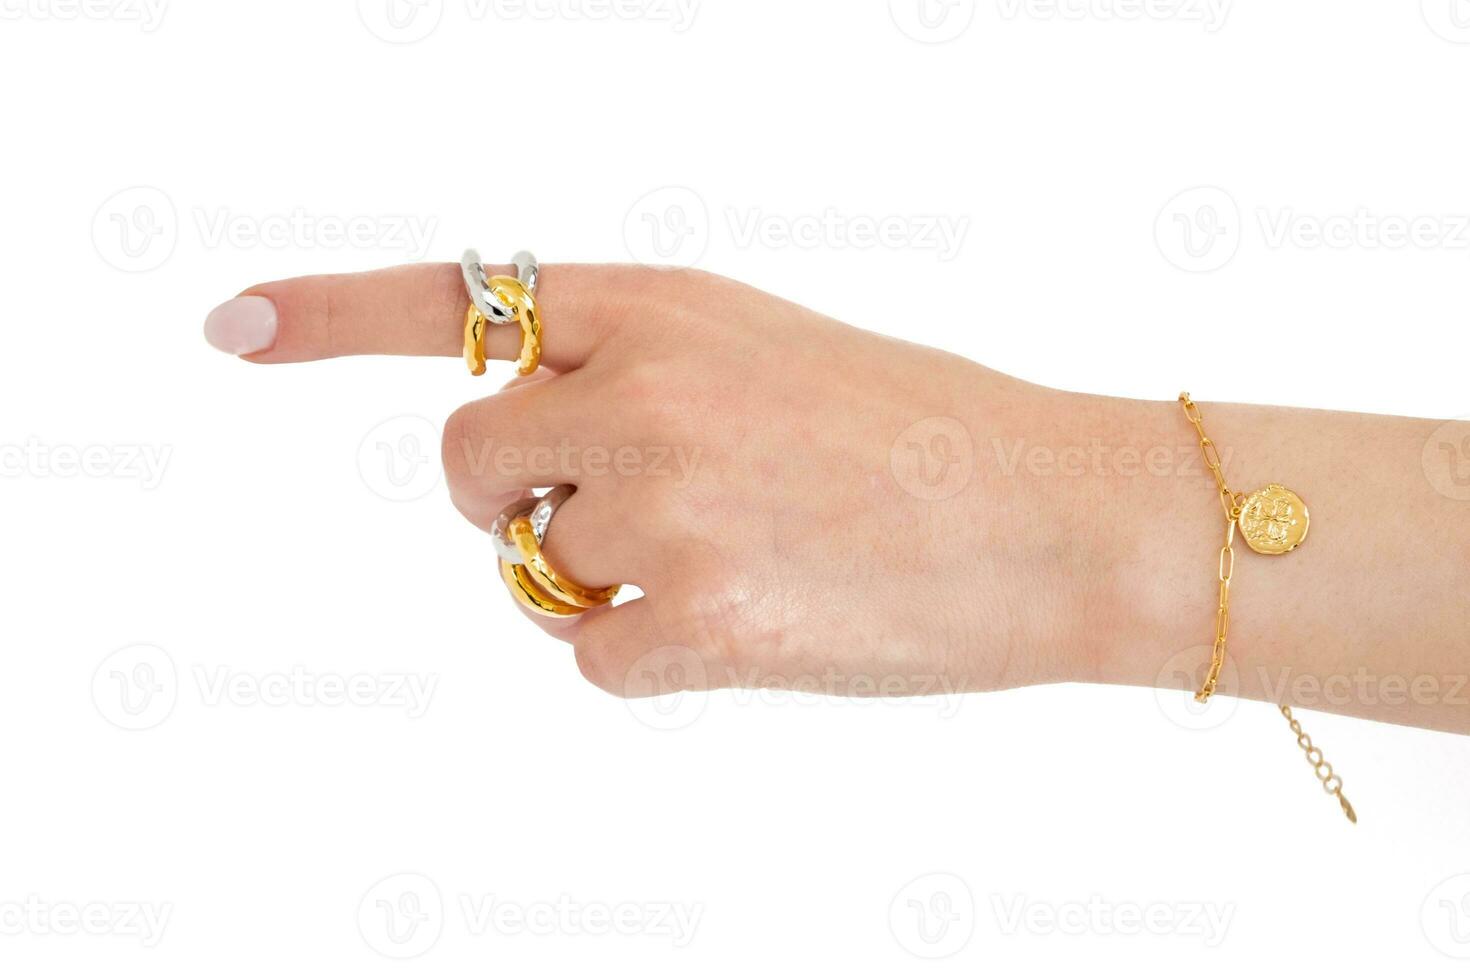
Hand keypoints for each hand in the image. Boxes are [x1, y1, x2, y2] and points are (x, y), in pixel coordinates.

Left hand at [204, 263, 1093, 697]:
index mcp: (662, 308)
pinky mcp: (692, 615)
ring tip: (746, 560)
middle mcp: (642, 390)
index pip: (461, 302)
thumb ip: (638, 370)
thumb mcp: (767, 350)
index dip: (330, 312)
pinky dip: (658, 654)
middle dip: (526, 502)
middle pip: (470, 467)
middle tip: (629, 518)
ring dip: (612, 579)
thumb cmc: (922, 434)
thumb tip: (534, 452)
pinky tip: (760, 621)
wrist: (1056, 514)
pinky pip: (595, 656)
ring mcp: (662, 502)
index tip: (231, 324)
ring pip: (538, 571)